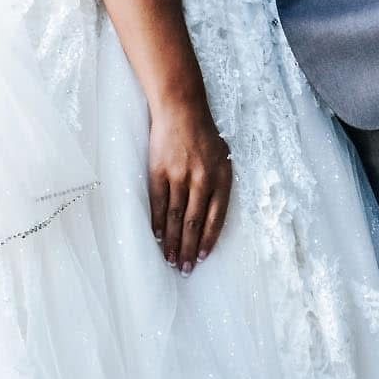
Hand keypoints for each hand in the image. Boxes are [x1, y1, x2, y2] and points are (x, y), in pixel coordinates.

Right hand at [147, 98, 232, 272]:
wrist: (181, 108)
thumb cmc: (203, 133)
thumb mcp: (222, 157)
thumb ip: (219, 184)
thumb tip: (212, 214)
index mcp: (221, 178)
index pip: (216, 218)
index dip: (209, 241)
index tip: (202, 258)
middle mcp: (202, 179)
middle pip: (194, 222)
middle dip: (189, 248)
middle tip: (184, 269)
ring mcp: (179, 175)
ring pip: (175, 217)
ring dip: (172, 241)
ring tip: (170, 260)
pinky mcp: (159, 170)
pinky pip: (158, 202)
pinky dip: (157, 222)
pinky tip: (157, 236)